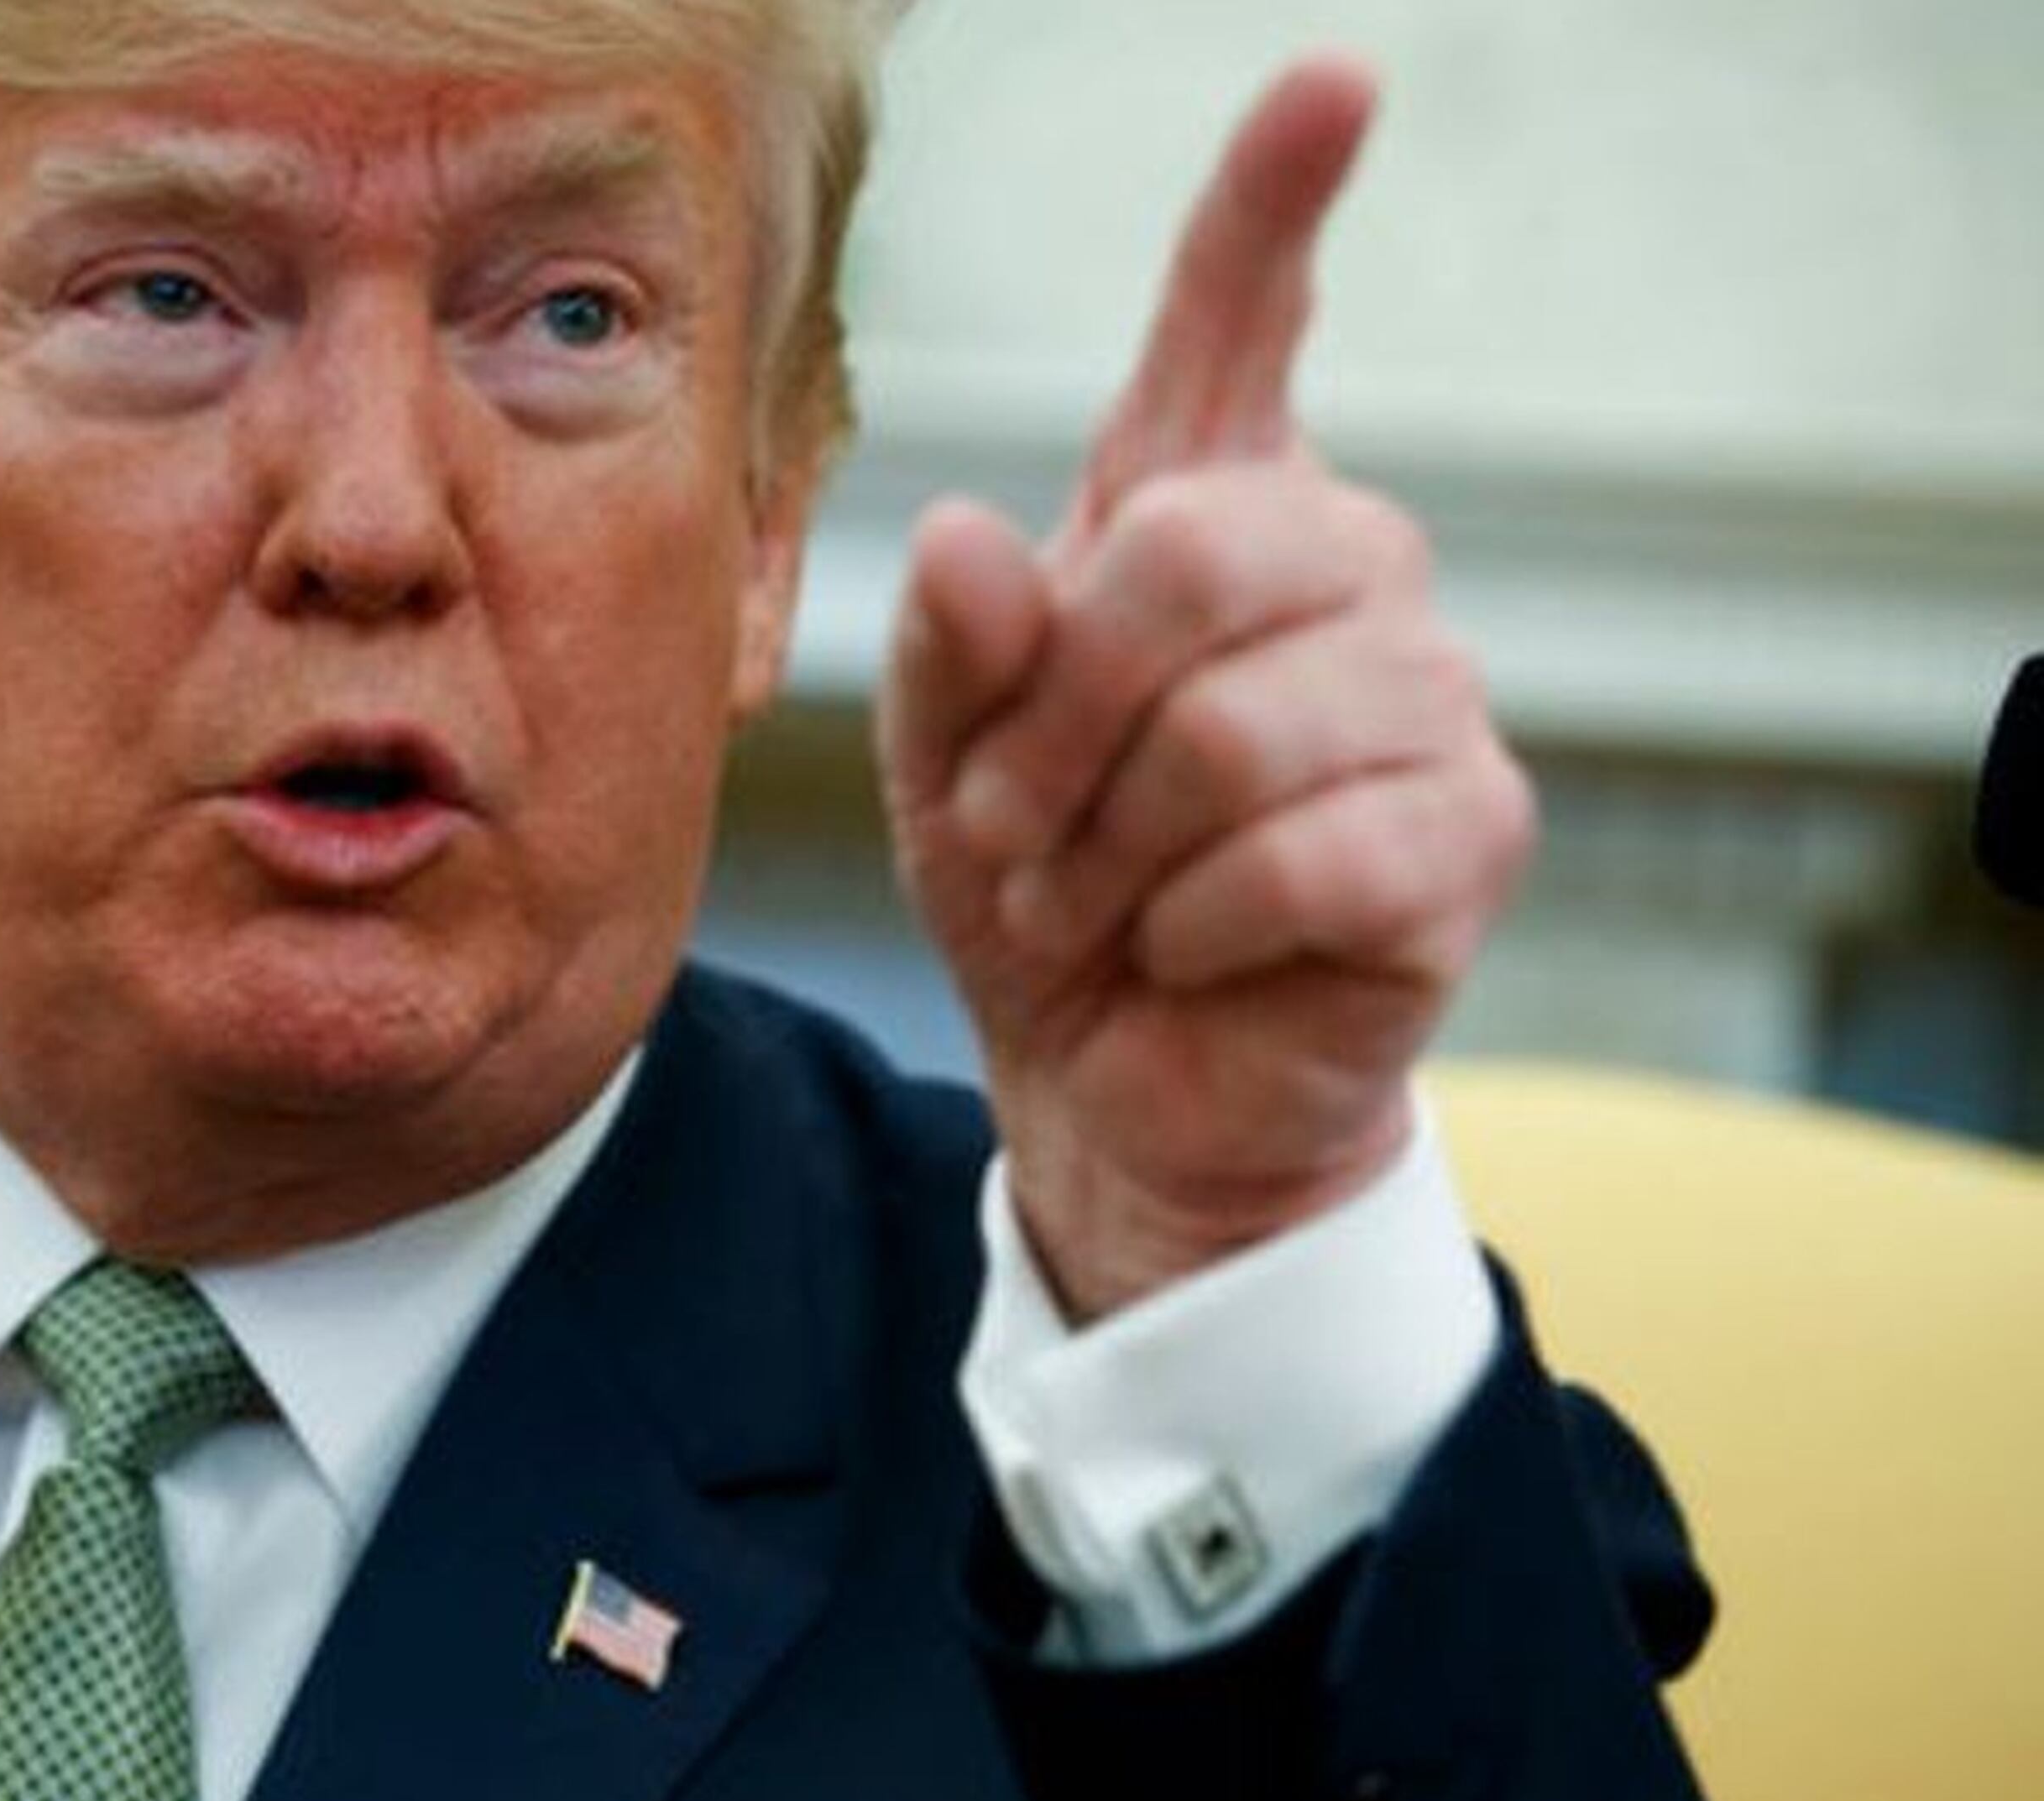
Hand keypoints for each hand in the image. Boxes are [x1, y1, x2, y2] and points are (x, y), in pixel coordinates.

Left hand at [877, 57, 1534, 1320]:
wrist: (1117, 1087)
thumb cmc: (1042, 895)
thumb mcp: (947, 769)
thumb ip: (961, 652)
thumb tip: (973, 537)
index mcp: (1205, 522)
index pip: (1238, 333)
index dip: (1270, 209)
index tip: (1330, 81)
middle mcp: (1341, 572)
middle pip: (1192, 555)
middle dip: (1058, 721)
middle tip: (1009, 834)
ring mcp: (1426, 696)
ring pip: (1235, 724)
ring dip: (1108, 845)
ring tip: (1088, 904)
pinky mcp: (1467, 835)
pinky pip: (1300, 851)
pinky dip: (1191, 925)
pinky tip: (1189, 952)